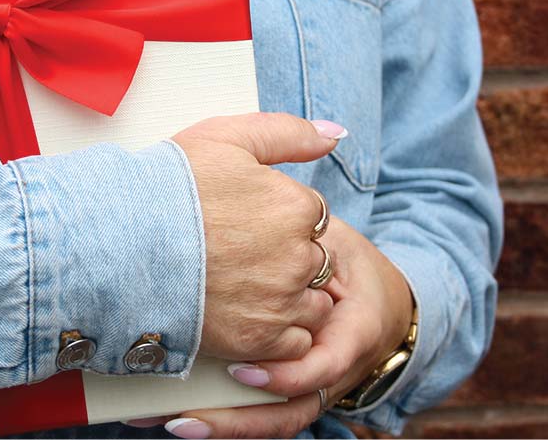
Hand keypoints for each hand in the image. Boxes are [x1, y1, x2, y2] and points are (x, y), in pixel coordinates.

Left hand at [145, 218, 415, 438]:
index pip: (327, 363)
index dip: (286, 375)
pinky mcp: (287, 398)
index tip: (241, 371)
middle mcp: (333, 370)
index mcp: (354, 329)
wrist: (375, 303)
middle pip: (291, 408)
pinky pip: (257, 421)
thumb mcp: (336, 235)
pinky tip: (175, 419)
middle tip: (182, 411)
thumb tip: (328, 136)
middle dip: (235, 413)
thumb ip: (315, 206)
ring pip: (274, 421)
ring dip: (223, 425)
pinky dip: (220, 422)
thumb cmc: (346, 265)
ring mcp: (310, 389)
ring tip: (172, 420)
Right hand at [173, 113, 350, 362]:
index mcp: (297, 207)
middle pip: (314, 260)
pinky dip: (278, 334)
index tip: (244, 222)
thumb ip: (288, 134)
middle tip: (238, 255)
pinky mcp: (260, 340)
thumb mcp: (227, 138)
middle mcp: (299, 257)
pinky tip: (246, 315)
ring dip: (290, 298)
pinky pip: (296, 343)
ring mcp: (281, 302)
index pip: (312, 216)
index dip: (279, 218)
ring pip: (312, 303)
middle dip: (287, 258)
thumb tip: (335, 135)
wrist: (119, 244)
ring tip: (243, 287)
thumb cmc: (168, 187)